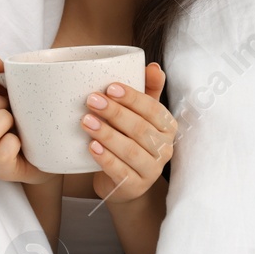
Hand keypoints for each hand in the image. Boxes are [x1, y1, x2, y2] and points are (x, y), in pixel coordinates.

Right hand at [0, 53, 56, 185]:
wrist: (52, 145)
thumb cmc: (25, 114)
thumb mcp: (13, 87)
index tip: (4, 92)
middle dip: (1, 103)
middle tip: (14, 109)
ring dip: (6, 121)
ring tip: (17, 124)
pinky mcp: (0, 171)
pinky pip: (1, 154)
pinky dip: (14, 143)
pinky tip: (22, 142)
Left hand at [83, 62, 176, 204]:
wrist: (123, 182)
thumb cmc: (131, 141)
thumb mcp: (140, 116)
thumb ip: (148, 91)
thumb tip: (153, 66)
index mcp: (168, 127)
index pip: (153, 109)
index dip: (132, 98)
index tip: (110, 87)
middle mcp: (164, 149)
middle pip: (140, 129)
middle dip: (115, 113)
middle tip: (91, 100)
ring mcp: (152, 170)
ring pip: (130, 150)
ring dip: (107, 134)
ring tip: (86, 121)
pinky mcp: (136, 187)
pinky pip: (121, 172)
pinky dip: (106, 159)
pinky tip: (91, 147)